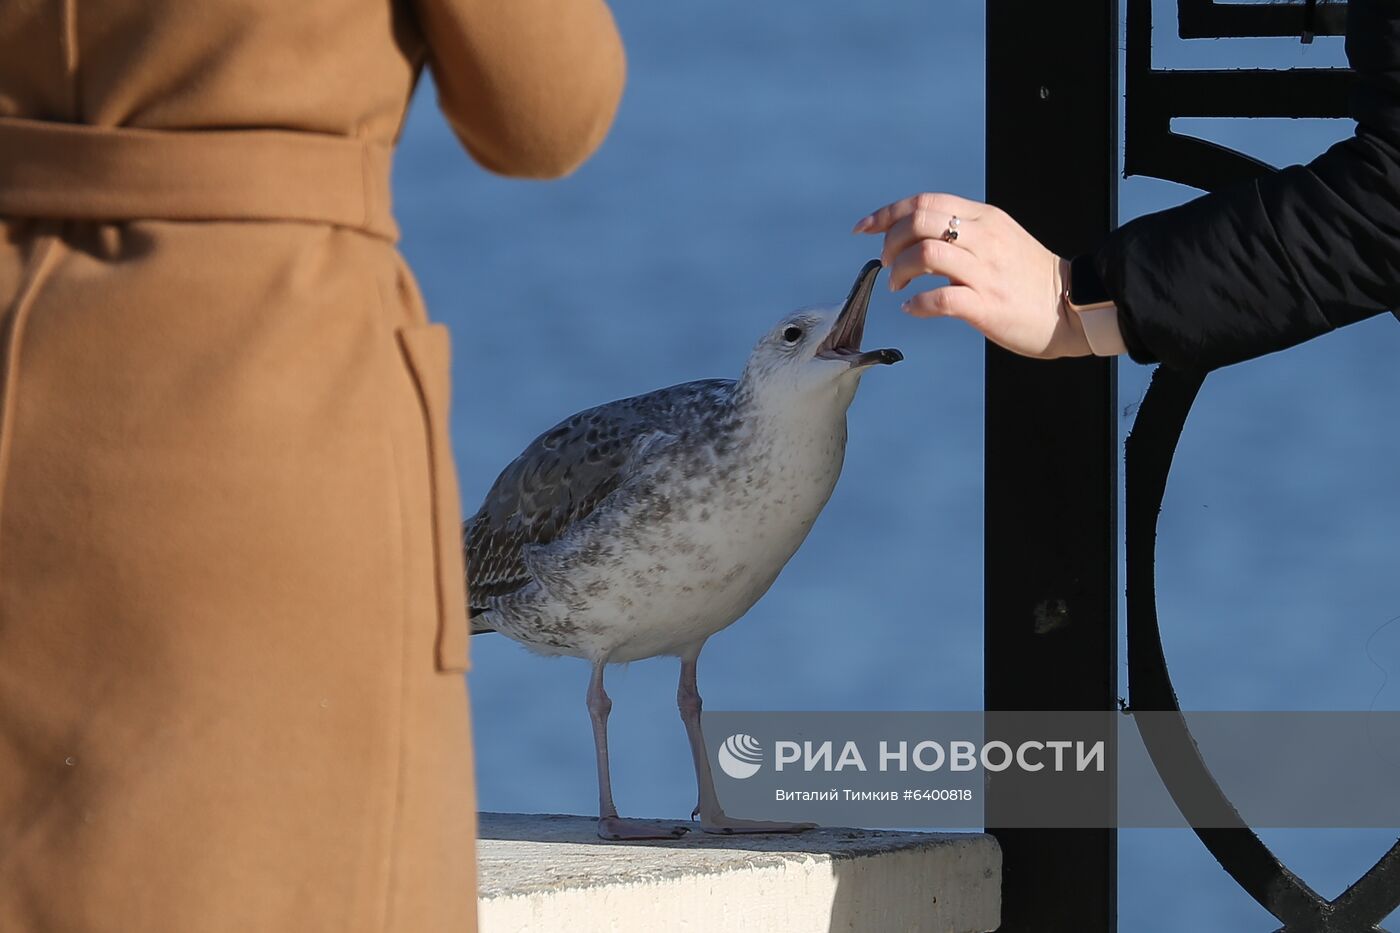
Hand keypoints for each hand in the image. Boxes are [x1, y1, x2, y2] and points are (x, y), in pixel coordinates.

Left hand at [852, 192, 1090, 358]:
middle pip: (920, 220)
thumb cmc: (1032, 279)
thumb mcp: (1000, 239)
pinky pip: (940, 298)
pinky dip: (917, 304)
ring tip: (898, 287)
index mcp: (985, 219)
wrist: (1075, 307)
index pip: (925, 202)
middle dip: (890, 242)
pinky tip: (913, 309)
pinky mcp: (988, 305)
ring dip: (899, 270)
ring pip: (925, 253)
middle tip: (887, 264)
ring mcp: (986, 271)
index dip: (887, 213)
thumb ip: (965, 231)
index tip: (865, 228)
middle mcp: (984, 239)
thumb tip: (918, 234)